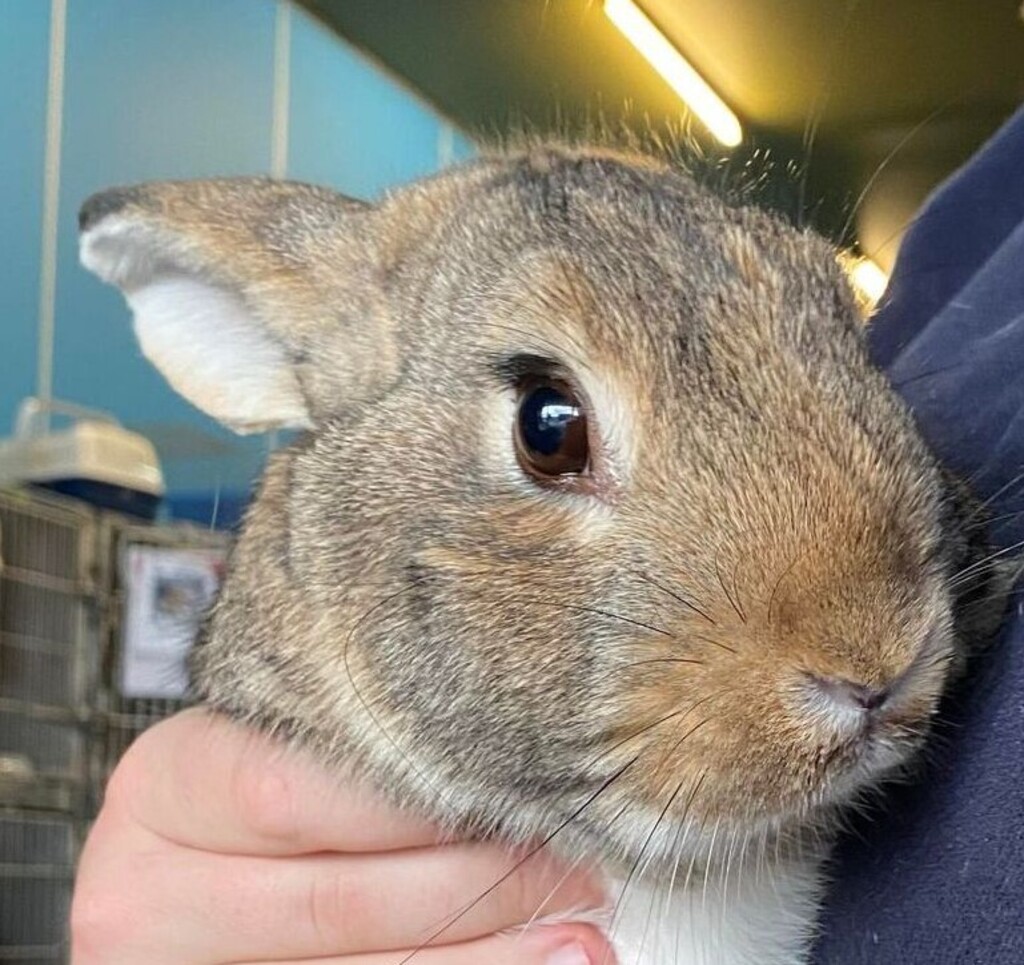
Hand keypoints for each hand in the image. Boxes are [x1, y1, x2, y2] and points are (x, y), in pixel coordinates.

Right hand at [71, 708, 613, 963]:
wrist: (195, 863)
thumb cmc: (261, 775)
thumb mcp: (282, 739)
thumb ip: (356, 745)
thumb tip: (505, 768)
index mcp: (165, 788)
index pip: (295, 792)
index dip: (419, 804)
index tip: (521, 793)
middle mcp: (145, 893)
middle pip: (338, 900)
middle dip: (476, 888)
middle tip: (572, 866)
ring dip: (486, 958)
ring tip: (577, 936)